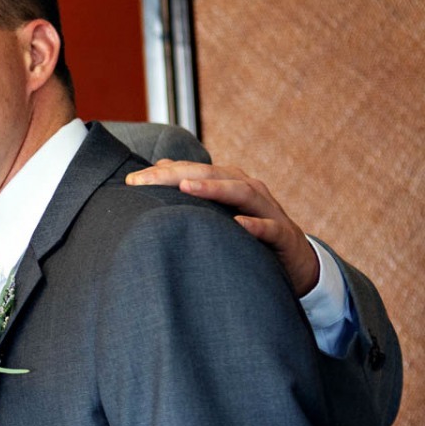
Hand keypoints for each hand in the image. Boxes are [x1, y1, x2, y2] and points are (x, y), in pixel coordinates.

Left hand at [126, 160, 320, 294]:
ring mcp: (266, 210)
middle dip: (177, 175)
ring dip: (214, 188)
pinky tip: (238, 225)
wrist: (295, 259)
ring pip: (241, 192)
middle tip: (146, 180)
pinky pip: (269, 228)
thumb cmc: (248, 231)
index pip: (191, 171)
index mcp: (228, 182)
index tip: (130, 181)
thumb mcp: (218, 210)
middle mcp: (247, 189)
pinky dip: (254, 225)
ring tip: (186, 187)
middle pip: (211, 175)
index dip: (161, 173)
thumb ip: (192, 189)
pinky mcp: (282, 234)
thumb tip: (160, 166)